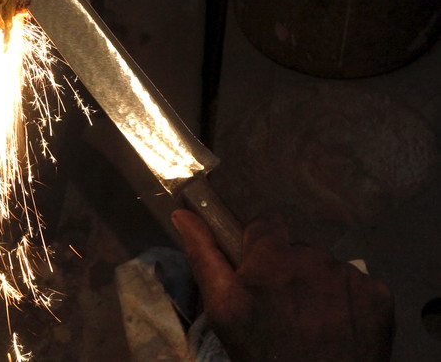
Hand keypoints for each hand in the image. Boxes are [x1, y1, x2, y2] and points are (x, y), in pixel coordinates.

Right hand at [172, 209, 394, 361]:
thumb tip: (182, 214)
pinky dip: (348, 301)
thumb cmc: (262, 353)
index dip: (259, 249)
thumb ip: (204, 255)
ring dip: (318, 285)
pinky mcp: (379, 296)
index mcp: (272, 256)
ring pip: (327, 267)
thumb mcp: (222, 309)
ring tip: (310, 322)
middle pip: (297, 249)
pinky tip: (338, 327)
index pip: (265, 225)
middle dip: (288, 270)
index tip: (258, 277)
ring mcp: (350, 276)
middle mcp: (314, 256)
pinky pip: (357, 285)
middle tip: (281, 309)